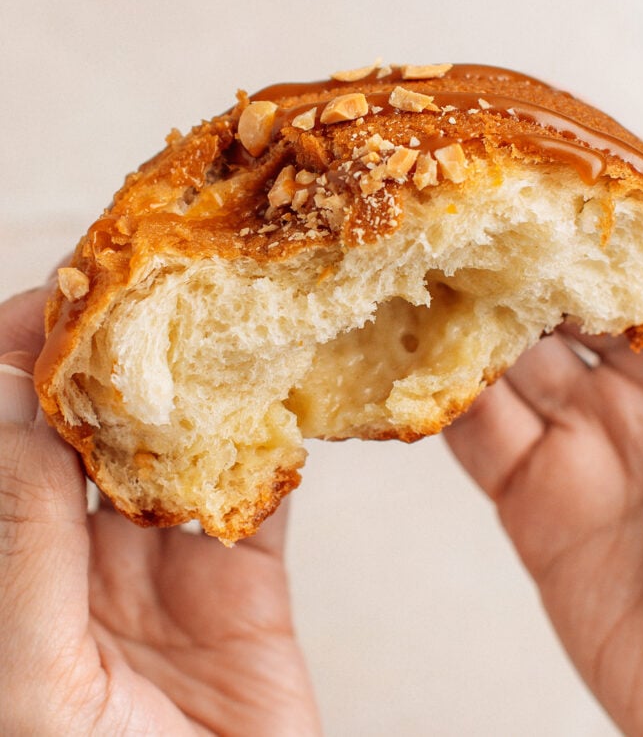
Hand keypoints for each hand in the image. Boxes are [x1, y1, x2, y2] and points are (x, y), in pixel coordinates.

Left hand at [0, 287, 320, 735]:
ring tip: (236, 315)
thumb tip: (7, 400)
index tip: (72, 289)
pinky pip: (256, 493)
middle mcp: (72, 554)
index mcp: (7, 566)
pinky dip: (275, 443)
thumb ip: (14, 545)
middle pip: (94, 424)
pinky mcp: (240, 582)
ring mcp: (159, 564)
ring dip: (207, 385)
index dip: (27, 353)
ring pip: (179, 446)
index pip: (5, 434)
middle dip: (128, 348)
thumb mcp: (29, 688)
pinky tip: (290, 398)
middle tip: (168, 278)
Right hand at [445, 135, 642, 735]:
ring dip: (444, 308)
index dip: (566, 195)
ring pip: (495, 354)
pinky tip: (393, 346)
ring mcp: (580, 439)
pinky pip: (470, 433)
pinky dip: (429, 391)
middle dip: (489, 244)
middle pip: (543, 294)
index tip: (507, 139)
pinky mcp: (532, 501)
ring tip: (389, 248)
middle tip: (425, 186)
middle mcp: (635, 382)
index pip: (617, 246)